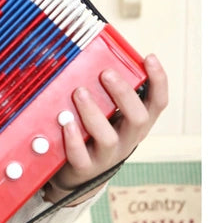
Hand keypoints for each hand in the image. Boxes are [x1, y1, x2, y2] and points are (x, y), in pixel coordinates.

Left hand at [43, 53, 168, 203]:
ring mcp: (107, 155)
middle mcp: (127, 139)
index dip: (158, 81)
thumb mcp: (106, 109)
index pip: (158, 103)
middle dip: (123, 94)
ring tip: (79, 92)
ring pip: (108, 138)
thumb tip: (94, 51)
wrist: (78, 171)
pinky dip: (73, 138)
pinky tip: (65, 121)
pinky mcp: (85, 167)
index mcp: (137, 122)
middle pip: (138, 119)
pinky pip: (81, 156)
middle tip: (106, 73)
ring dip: (93, 113)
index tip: (149, 58)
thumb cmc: (94, 130)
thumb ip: (104, 88)